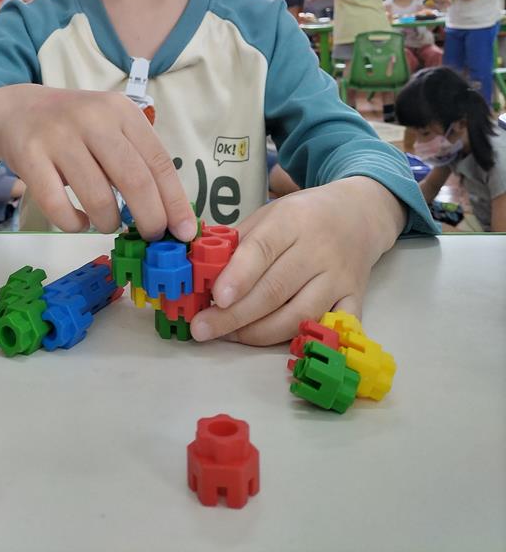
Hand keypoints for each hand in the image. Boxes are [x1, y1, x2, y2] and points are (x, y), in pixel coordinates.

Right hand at [0, 84, 195, 240]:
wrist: (18, 110)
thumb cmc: (76, 128)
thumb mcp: (110, 127)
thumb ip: (137, 161)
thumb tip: (170, 214)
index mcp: (121, 111)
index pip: (159, 161)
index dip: (175, 201)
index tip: (183, 231)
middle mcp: (94, 119)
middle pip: (135, 181)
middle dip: (150, 218)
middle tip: (151, 236)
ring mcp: (60, 136)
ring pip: (98, 198)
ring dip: (110, 222)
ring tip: (109, 223)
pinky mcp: (30, 156)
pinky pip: (58, 206)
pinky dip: (73, 223)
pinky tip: (78, 221)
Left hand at [189, 177, 404, 345]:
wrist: (358, 215)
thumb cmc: (302, 216)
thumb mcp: (269, 214)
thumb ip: (238, 242)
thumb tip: (201, 271)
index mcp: (292, 221)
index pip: (263, 249)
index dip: (238, 276)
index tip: (215, 298)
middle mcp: (318, 250)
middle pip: (276, 290)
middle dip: (235, 315)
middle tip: (203, 329)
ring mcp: (339, 278)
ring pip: (299, 315)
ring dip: (259, 333)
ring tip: (228, 337)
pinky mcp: (355, 300)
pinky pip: (328, 328)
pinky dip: (303, 340)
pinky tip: (273, 344)